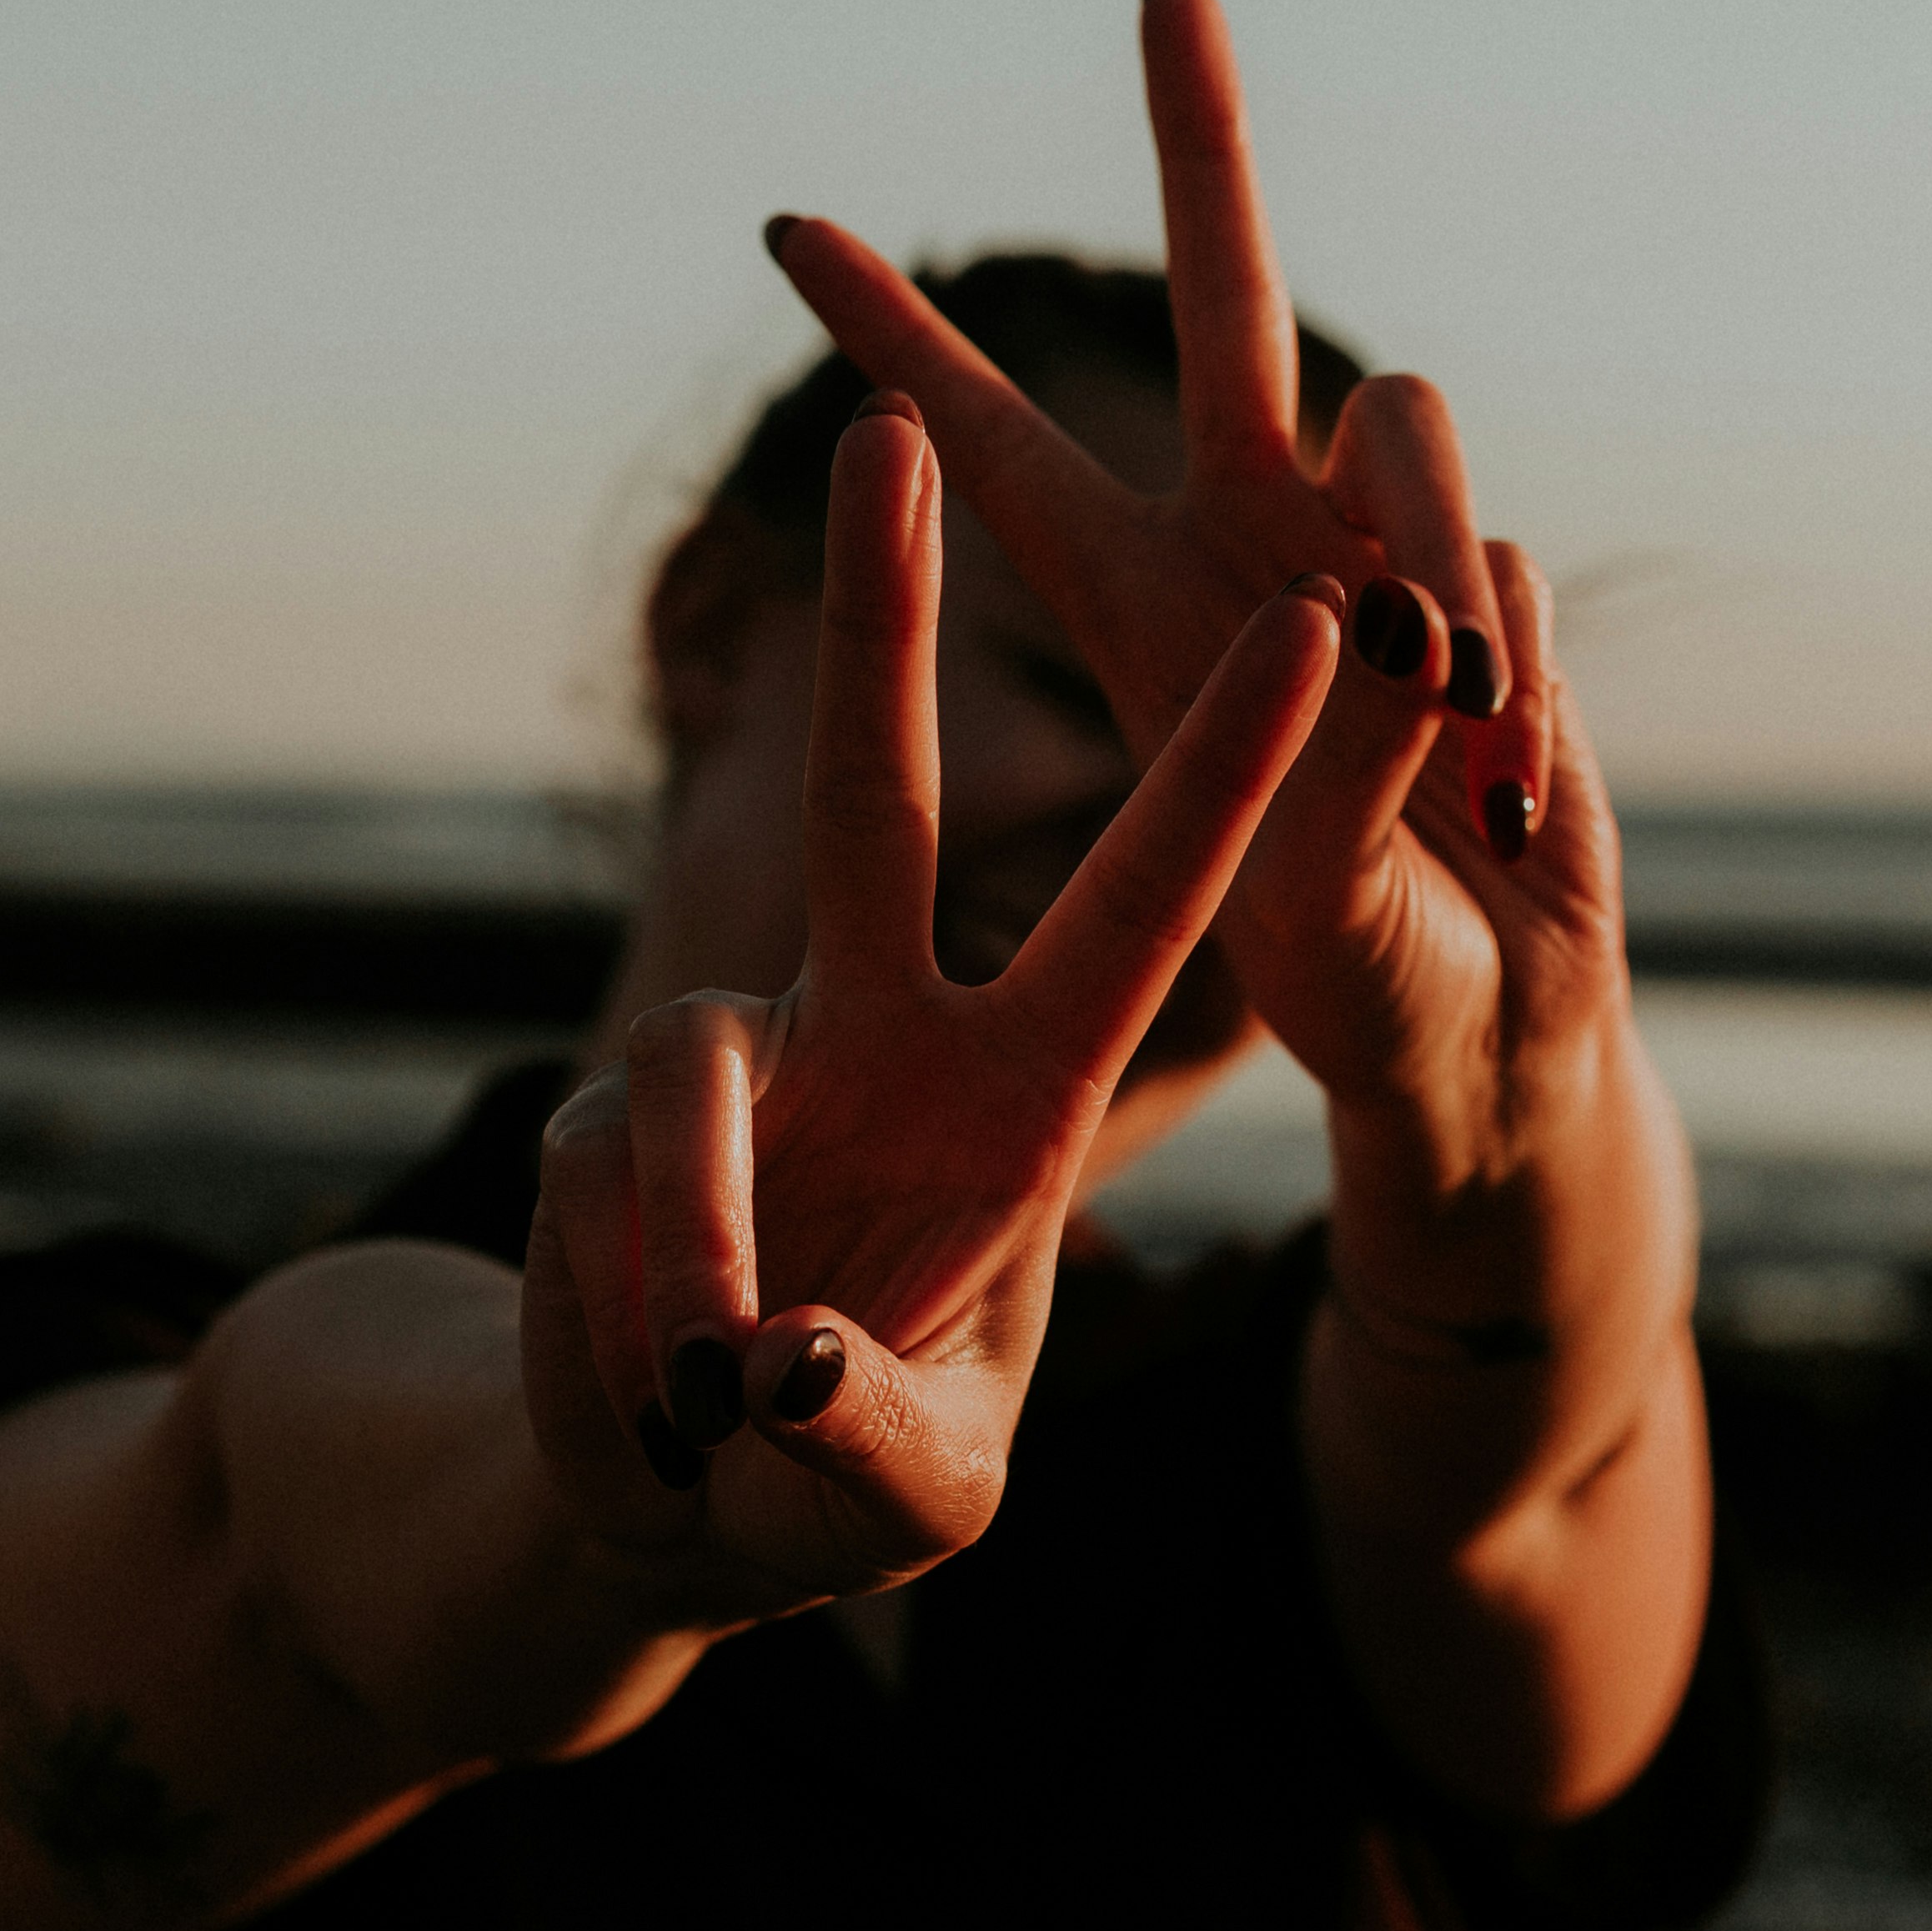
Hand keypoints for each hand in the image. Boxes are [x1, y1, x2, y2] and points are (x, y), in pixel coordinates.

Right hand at [522, 396, 1338, 1620]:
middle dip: (881, 611)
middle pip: (873, 791)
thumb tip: (774, 1363)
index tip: (1331, 616)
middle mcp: (879, 1034)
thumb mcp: (916, 1498)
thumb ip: (876, 1447)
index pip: (1138, 907)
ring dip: (698, 1259)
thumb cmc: (843, 1480)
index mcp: (1021, 1094)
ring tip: (700, 1401)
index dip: (1232, 773)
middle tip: (881, 421)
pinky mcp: (600, 1116)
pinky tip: (648, 1399)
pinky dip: (629, 1315)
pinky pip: (611, 1194)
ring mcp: (732, 1062)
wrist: (671, 1509)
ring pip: (696, 1093)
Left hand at [764, 0, 1633, 1194]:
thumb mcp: (1305, 906)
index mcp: (1134, 607)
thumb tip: (1401, 623)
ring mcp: (1383, 550)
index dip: (897, 342)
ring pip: (1407, 421)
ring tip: (1456, 752)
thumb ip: (1344, 765)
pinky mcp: (1494, 584)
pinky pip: (1507, 564)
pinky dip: (1519, 688)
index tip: (785, 227)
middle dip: (1199, 136)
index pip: (993, 448)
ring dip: (1435, 568)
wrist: (1487, 1027)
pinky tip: (1507, 800)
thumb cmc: (1349, 979)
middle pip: (1227, 302)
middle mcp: (1253, 541)